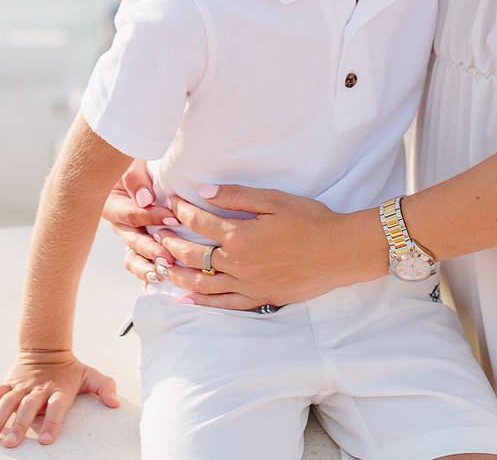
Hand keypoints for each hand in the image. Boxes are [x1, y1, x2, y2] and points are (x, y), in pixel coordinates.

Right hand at [0, 352, 118, 447]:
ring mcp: (22, 385)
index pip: (56, 407)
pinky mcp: (9, 382)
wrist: (46, 348)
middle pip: (27, 407)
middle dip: (18, 425)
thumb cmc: (69, 370)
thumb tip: (115, 403)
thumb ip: (104, 388)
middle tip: (10, 444)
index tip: (45, 440)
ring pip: (7, 402)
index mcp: (58, 389)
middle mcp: (39, 388)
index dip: (52, 422)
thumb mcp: (90, 375)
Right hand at [102, 160, 174, 275]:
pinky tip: (159, 283)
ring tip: (165, 272)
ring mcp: (129, 235)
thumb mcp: (136, 160)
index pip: (130, 213)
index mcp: (112, 200)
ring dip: (148, 265)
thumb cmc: (145, 157)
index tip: (172, 219)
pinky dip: (147, 274)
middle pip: (131, 239)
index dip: (150, 217)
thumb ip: (136, 178)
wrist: (151, 159)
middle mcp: (119, 221)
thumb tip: (145, 200)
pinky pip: (139, 264)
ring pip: (132, 257)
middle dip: (151, 249)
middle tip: (169, 256)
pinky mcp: (140, 244)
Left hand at [146, 185, 377, 308]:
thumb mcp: (275, 200)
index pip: (199, 222)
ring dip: (177, 274)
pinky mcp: (259, 299)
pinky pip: (224, 304)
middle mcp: (238, 264)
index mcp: (240, 236)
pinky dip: (202, 301)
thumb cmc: (311, 221)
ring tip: (162, 266)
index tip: (170, 204)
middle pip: (193, 255)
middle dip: (170, 243)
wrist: (340, 252)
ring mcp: (248, 285)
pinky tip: (187, 297)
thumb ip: (237, 196)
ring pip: (201, 284)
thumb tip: (204, 191)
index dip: (181, 211)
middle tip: (157, 234)